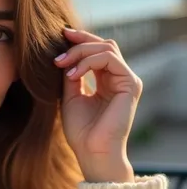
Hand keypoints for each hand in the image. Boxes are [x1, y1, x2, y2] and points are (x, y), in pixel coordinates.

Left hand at [54, 27, 142, 181]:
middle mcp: (119, 78)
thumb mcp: (70, 96)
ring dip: (81, 52)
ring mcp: (127, 80)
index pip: (97, 51)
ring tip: (62, 64)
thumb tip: (65, 53)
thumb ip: (71, 74)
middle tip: (58, 50)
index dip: (80, 40)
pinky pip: (110, 59)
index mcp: (106, 81)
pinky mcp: (130, 84)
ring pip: (107, 48)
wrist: (92, 152)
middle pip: (104, 44)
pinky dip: (89, 61)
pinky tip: (73, 74)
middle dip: (80, 41)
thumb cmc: (81, 131)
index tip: (60, 35)